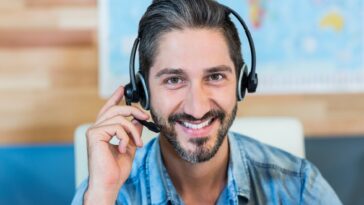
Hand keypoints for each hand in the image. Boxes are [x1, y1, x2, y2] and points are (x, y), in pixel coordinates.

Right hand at [84, 86, 148, 203]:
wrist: (109, 183)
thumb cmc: (116, 170)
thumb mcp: (130, 146)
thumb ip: (132, 132)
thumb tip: (138, 120)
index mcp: (104, 131)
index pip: (109, 110)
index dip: (115, 98)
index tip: (122, 89)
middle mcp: (97, 128)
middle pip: (115, 109)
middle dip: (133, 110)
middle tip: (146, 116)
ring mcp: (94, 131)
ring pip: (119, 118)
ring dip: (133, 130)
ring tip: (138, 144)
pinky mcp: (94, 134)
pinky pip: (116, 127)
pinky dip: (125, 137)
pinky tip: (124, 148)